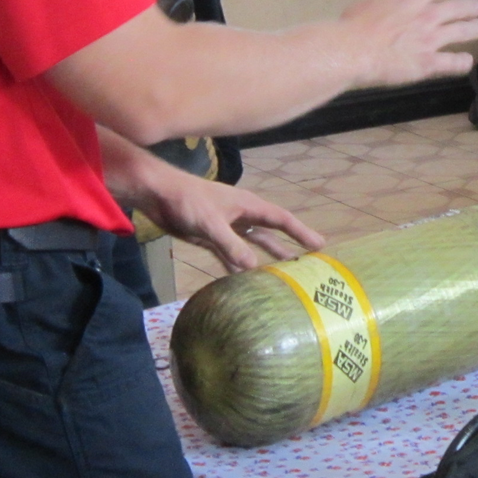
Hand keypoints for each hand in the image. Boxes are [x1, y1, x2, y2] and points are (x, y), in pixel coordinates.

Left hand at [126, 167, 324, 273]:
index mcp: (248, 206)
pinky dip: (237, 267)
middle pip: (270, 234)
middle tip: (306, 265)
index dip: (301, 232)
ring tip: (281, 278)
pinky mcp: (210, 237)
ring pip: (251, 246)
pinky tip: (244, 282)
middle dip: (287, 248)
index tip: (320, 245)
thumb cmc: (187, 200)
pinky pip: (230, 255)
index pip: (281, 220)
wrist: (158, 194)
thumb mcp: (211, 223)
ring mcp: (226, 227)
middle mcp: (241, 216)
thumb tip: (253, 268)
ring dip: (264, 260)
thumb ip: (231, 245)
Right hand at [340, 0, 477, 85]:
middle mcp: (428, 16)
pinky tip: (468, 61)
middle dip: (470, 6)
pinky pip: (452, 62)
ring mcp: (432, 39)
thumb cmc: (356, 24)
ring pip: (462, 32)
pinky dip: (462, 62)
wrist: (355, 50)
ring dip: (474, 29)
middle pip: (457, 8)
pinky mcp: (430, 63)